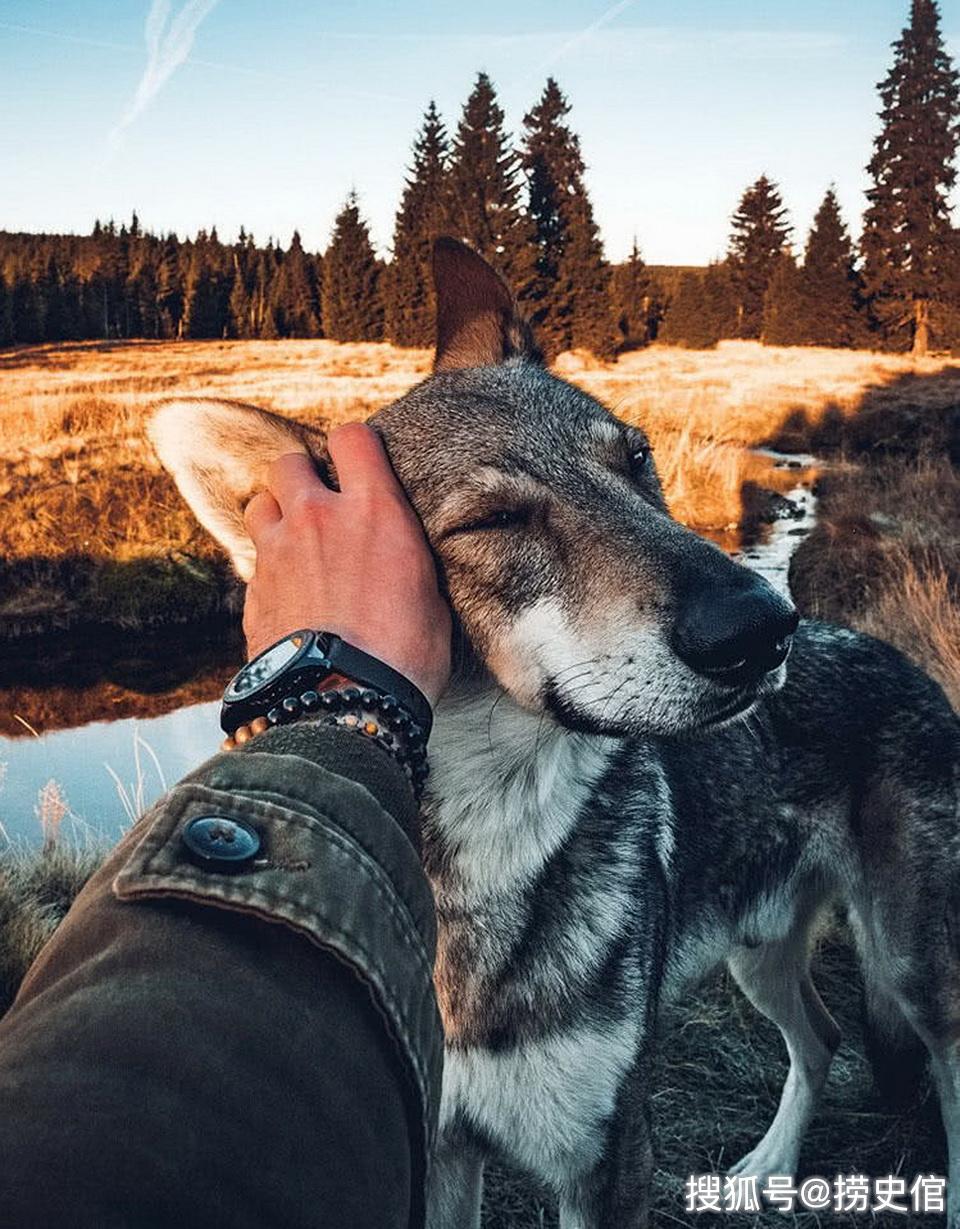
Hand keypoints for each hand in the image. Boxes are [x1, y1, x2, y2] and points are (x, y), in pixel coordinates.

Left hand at [242, 423, 451, 705]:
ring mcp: (277, 553)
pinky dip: (269, 568)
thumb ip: (405, 555)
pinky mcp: (252, 592)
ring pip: (260, 504)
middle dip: (303, 477)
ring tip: (296, 542)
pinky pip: (254, 561)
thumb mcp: (431, 596)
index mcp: (373, 510)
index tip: (361, 465)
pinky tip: (289, 593)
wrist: (345, 705)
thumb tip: (401, 555)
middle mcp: (317, 518)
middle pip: (289, 463)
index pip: (351, 438)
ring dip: (276, 516)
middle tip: (322, 505)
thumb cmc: (405, 656)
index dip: (354, 447)